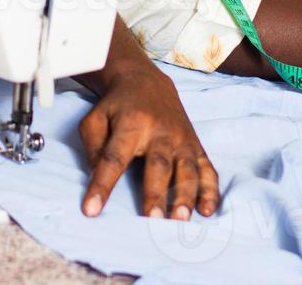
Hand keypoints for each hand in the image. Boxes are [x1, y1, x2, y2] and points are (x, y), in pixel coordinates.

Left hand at [78, 66, 218, 220]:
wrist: (146, 81)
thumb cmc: (116, 107)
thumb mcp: (95, 120)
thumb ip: (94, 149)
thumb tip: (96, 180)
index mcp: (131, 124)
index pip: (114, 158)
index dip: (102, 184)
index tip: (91, 209)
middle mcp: (160, 132)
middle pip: (158, 165)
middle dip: (156, 193)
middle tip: (152, 220)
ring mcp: (182, 139)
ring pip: (187, 169)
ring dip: (186, 195)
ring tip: (181, 220)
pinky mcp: (196, 146)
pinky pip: (207, 170)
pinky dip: (210, 191)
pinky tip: (206, 210)